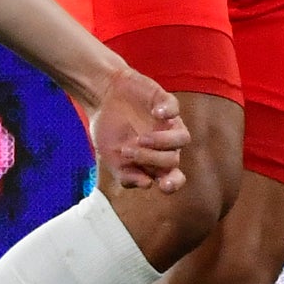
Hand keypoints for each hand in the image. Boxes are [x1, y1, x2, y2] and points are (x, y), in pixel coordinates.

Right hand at [84, 66, 188, 192]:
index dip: (173, 183)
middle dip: (151, 159)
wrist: (101, 98)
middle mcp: (166, 145)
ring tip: (140, 138)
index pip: (173, 178)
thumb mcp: (109, 157)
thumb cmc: (107, 131)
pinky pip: (175, 110)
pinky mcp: (167, 103)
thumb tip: (147, 184)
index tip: (162, 184)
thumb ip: (125, 174)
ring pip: (182, 139)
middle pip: (173, 160)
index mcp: (154, 162)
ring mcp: (169, 124)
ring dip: (162, 141)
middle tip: (127, 151)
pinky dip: (167, 112)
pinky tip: (154, 112)